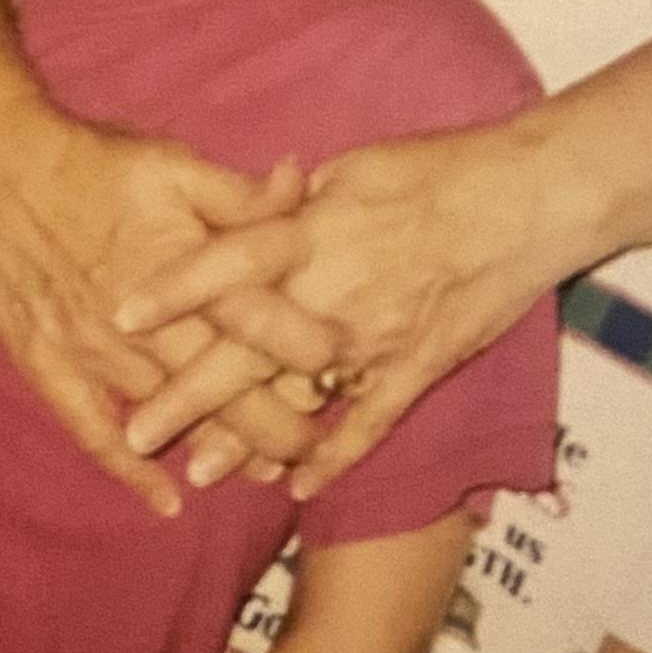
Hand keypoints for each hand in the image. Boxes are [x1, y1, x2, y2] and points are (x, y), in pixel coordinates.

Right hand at [0, 104, 312, 516]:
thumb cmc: (88, 161)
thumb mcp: (171, 162)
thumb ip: (238, 192)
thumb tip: (302, 186)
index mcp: (179, 266)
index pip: (254, 315)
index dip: (302, 345)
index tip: (346, 367)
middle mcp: (141, 320)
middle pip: (219, 384)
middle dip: (273, 420)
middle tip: (317, 445)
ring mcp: (93, 350)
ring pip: (167, 414)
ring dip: (217, 446)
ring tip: (265, 474)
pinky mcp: (49, 367)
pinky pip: (93, 430)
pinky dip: (130, 469)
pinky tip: (167, 500)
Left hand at [114, 114, 554, 501]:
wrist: (532, 199)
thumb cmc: (443, 169)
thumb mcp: (356, 165)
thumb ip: (296, 201)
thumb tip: (252, 210)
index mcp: (314, 231)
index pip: (228, 264)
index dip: (174, 290)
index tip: (119, 314)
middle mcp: (334, 291)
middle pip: (246, 350)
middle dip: (187, 395)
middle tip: (135, 432)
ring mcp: (375, 338)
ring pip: (298, 397)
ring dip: (248, 439)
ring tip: (200, 472)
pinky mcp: (417, 367)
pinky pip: (369, 423)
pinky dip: (334, 456)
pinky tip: (298, 487)